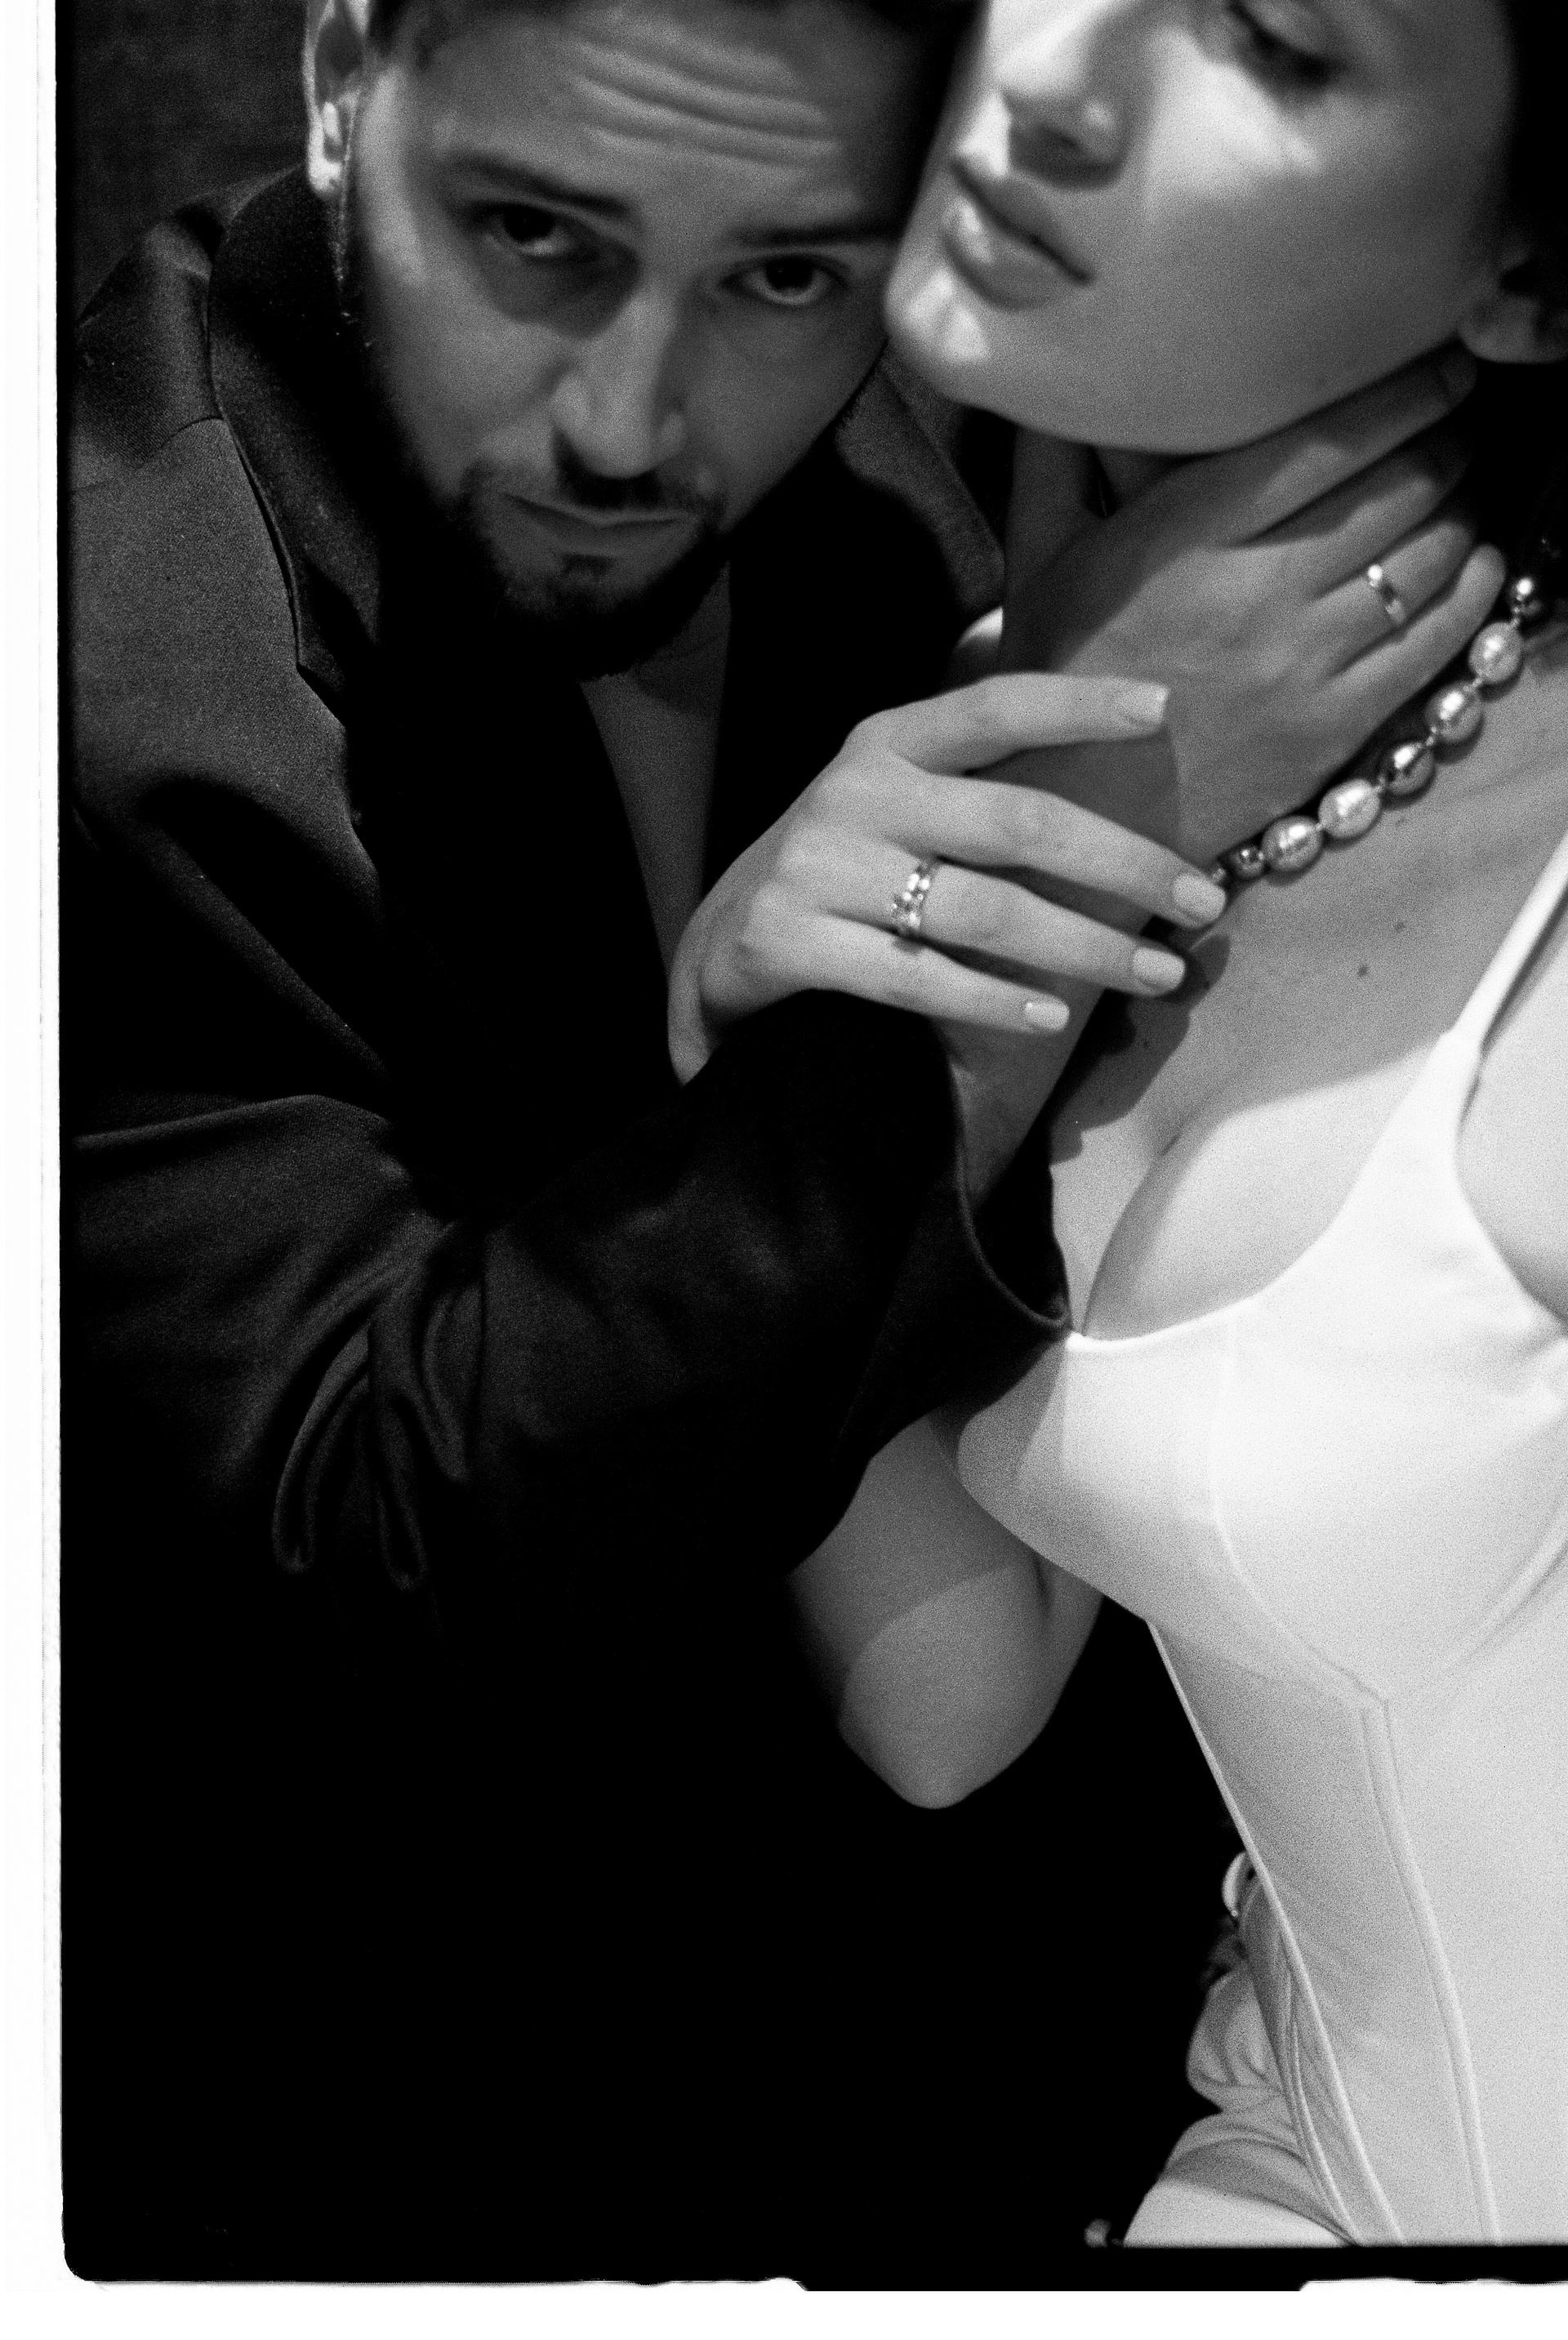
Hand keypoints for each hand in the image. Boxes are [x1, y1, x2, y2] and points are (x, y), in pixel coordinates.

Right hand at [668, 671, 1228, 1083]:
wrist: (714, 949)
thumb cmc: (838, 874)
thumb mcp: (893, 805)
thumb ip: (979, 790)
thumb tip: (1120, 808)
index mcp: (886, 743)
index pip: (994, 707)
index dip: (1079, 705)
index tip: (1164, 711)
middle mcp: (854, 794)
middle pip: (1016, 822)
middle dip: (1124, 864)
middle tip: (1203, 901)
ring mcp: (818, 869)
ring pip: (982, 911)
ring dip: (1085, 947)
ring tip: (1157, 974)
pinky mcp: (789, 942)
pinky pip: (915, 978)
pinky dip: (992, 1002)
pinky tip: (1051, 1018)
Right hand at [1000, 349, 1506, 864]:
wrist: (1065, 818)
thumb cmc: (1051, 678)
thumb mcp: (1035, 559)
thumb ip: (1053, 456)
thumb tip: (1050, 367)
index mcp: (1183, 539)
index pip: (1327, 441)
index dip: (1405, 394)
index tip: (1442, 366)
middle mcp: (1253, 596)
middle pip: (1396, 489)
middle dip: (1445, 441)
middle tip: (1457, 420)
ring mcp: (1301, 666)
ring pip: (1427, 558)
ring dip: (1463, 508)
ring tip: (1462, 485)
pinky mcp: (1331, 729)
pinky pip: (1436, 643)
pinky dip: (1473, 591)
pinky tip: (1477, 562)